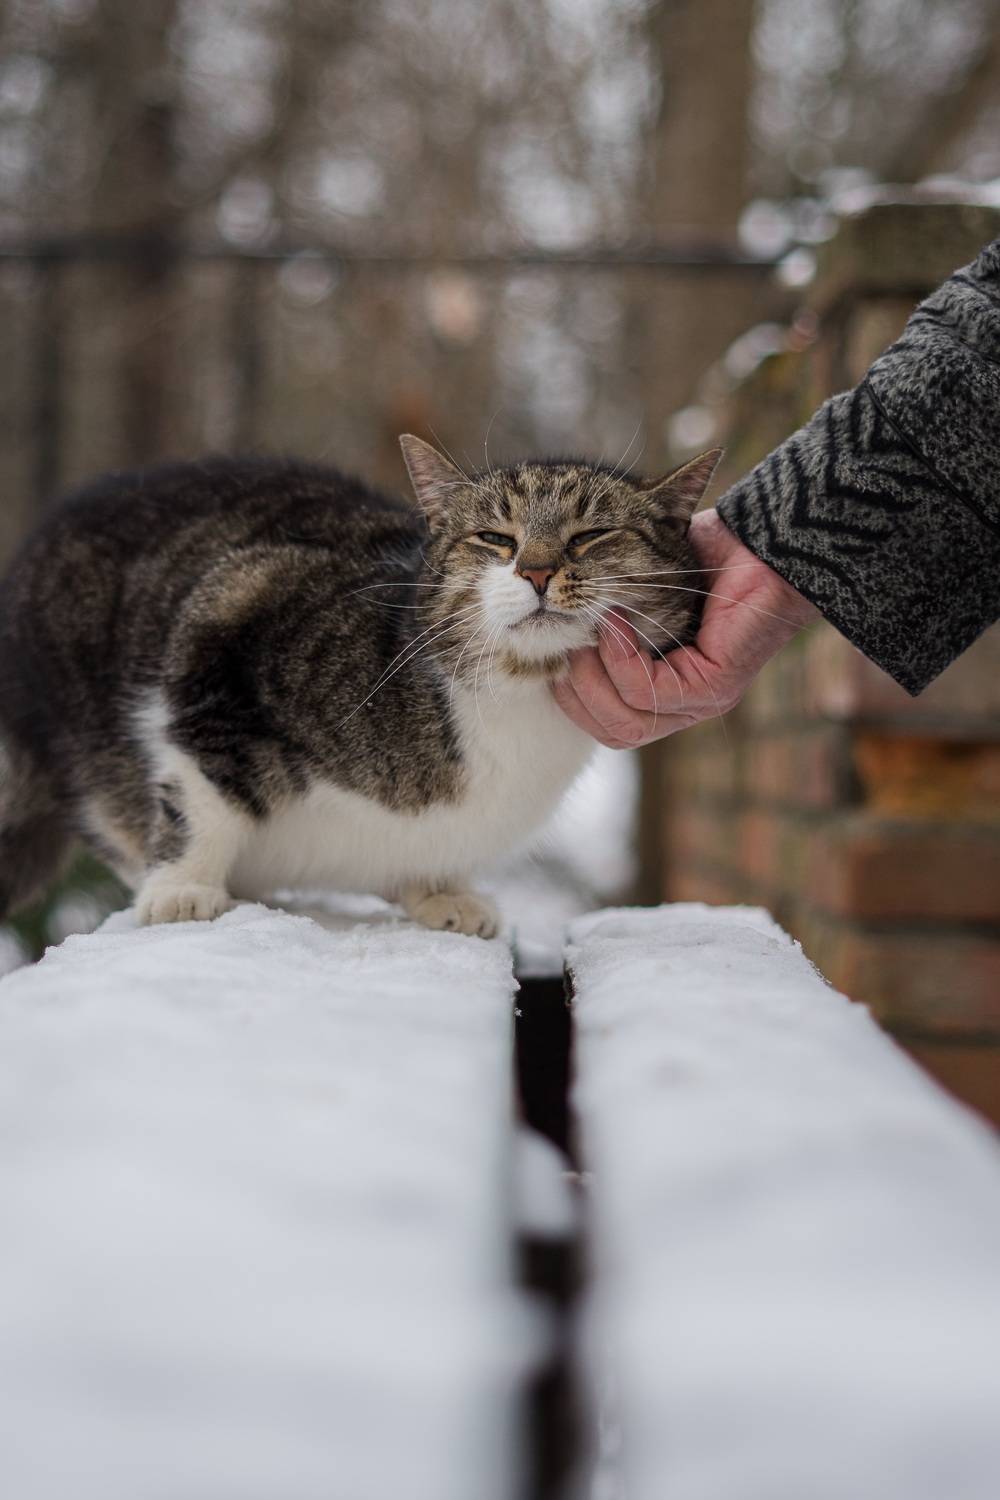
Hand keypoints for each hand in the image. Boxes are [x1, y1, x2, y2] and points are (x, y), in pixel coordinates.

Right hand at [552, 508, 819, 746]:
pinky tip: (615, 622)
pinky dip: (621, 660)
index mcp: (665, 689)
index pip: (605, 723)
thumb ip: (602, 615)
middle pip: (613, 733)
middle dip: (575, 695)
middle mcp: (683, 705)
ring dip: (592, 680)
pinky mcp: (715, 688)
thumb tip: (551, 622)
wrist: (761, 542)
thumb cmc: (701, 558)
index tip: (550, 654)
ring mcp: (701, 702)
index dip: (571, 697)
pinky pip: (650, 693)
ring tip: (584, 634)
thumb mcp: (637, 589)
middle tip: (561, 646)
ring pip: (627, 724)